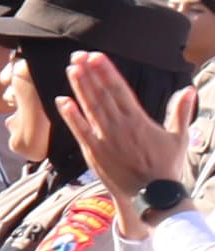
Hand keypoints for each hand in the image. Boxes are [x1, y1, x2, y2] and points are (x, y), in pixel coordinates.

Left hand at [59, 53, 189, 205]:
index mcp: (138, 120)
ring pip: (90, 109)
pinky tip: (62, 101)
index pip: (120, 90)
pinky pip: (80, 131)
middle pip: (102, 95)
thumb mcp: (179, 137)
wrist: (154, 195)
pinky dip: (71, 116)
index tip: (97, 56)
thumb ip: (180, 111)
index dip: (107, 72)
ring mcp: (106, 139)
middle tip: (78, 55)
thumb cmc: (166, 167)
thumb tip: (189, 89)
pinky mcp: (95, 152)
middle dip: (90, 74)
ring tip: (71, 69)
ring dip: (80, 88)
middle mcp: (120, 127)